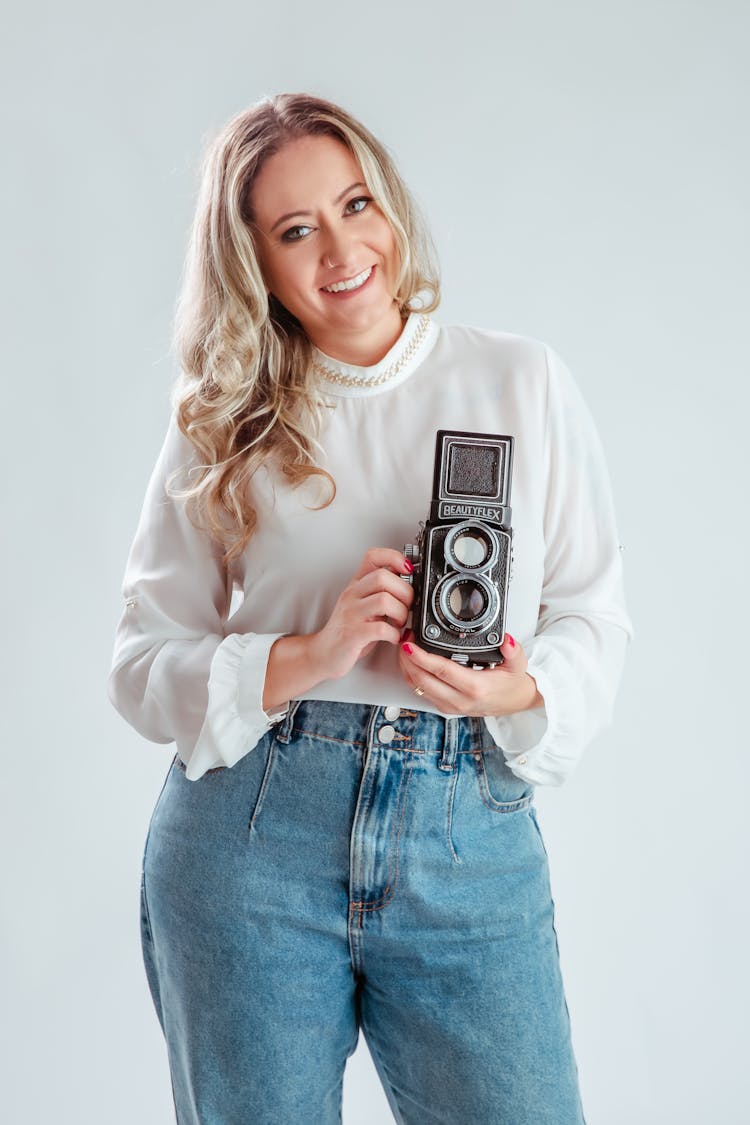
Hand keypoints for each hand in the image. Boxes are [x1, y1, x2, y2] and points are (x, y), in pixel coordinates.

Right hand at [310, 548, 414, 680]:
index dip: (394, 557)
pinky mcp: (353, 635)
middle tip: (407, 607)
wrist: (323, 654)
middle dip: (405, 592)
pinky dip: (394, 634)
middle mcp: (352, 595)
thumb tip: (410, 583)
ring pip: (384, 600)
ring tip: (399, 624)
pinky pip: (381, 628)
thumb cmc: (348, 631)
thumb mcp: (364, 605)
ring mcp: (351, 614)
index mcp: (356, 585)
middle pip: (383, 577)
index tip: (408, 570)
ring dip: (401, 613)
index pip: (373, 556)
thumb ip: (381, 592)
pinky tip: (393, 638)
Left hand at [397, 631, 543, 716]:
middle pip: (422, 680)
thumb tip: (507, 640)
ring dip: (406, 668)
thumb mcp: (518, 664)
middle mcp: (460, 700)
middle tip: (403, 640)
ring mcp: (451, 706)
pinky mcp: (445, 707)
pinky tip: (411, 662)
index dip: (421, 657)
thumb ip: (514, 651)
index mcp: (475, 688)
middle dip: (407, 659)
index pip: (441, 670)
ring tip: (404, 648)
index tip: (409, 644)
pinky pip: (421, 692)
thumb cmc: (512, 684)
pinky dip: (412, 676)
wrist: (515, 702)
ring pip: (418, 687)